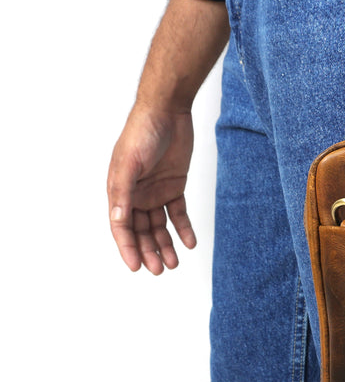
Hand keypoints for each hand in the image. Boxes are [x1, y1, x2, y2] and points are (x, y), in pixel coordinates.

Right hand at [107, 103, 196, 273]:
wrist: (168, 111)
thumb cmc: (142, 133)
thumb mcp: (129, 163)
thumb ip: (123, 192)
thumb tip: (117, 220)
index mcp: (119, 190)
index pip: (121, 226)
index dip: (127, 247)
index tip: (136, 267)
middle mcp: (135, 194)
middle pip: (141, 231)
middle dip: (149, 251)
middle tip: (160, 270)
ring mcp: (155, 191)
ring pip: (159, 226)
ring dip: (165, 245)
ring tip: (174, 263)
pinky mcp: (175, 186)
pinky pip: (178, 213)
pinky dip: (183, 229)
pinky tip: (190, 243)